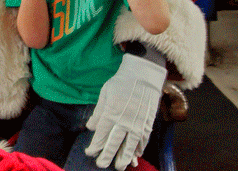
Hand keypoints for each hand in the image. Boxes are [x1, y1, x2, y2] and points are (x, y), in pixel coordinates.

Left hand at [84, 54, 166, 169]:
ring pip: (130, 145)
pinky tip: (136, 155)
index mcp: (111, 113)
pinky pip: (143, 139)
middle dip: (107, 156)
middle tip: (101, 165)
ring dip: (124, 157)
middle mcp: (124, 121)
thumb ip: (98, 112)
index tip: (89, 152)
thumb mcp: (105, 93)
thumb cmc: (121, 82)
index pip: (101, 135)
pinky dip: (140, 148)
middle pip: (114, 143)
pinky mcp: (148, 123)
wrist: (143, 75)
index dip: (95, 146)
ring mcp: (137, 123)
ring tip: (120, 167)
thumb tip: (90, 127)